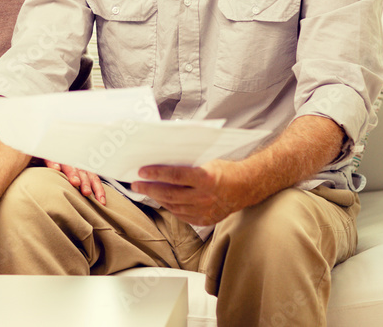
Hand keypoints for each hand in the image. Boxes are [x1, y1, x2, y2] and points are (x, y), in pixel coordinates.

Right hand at [44, 160, 105, 204]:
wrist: (47, 154)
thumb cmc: (61, 172)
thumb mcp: (72, 180)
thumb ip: (79, 191)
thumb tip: (89, 209)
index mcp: (82, 170)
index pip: (94, 179)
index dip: (99, 190)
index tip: (101, 203)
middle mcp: (74, 165)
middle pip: (83, 174)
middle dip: (86, 183)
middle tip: (87, 193)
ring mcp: (62, 160)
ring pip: (69, 166)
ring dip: (73, 174)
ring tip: (75, 182)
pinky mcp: (49, 156)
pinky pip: (52, 159)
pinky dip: (54, 163)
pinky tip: (56, 168)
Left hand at [131, 159, 253, 224]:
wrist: (246, 187)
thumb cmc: (226, 170)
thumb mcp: (207, 162)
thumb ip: (188, 166)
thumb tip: (164, 162)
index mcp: (206, 178)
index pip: (175, 176)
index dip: (156, 174)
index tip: (142, 171)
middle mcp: (205, 197)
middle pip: (170, 194)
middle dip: (150, 189)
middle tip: (136, 184)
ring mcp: (205, 211)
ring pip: (174, 206)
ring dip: (157, 198)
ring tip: (146, 191)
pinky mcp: (205, 220)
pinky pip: (182, 215)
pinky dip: (170, 207)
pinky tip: (163, 200)